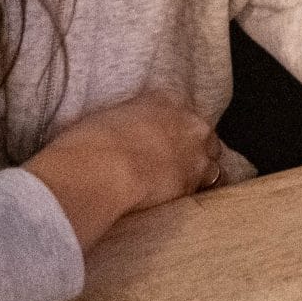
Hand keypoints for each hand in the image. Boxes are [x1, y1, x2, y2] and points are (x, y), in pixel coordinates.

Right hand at [22, 90, 224, 251]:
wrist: (101, 171)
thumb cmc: (88, 143)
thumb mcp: (104, 119)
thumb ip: (125, 123)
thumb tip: (117, 137)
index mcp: (163, 99)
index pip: (179, 111)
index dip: (172, 130)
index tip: (162, 143)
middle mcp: (187, 120)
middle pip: (202, 134)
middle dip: (192, 148)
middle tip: (171, 166)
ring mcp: (197, 151)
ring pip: (212, 160)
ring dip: (200, 172)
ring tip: (177, 187)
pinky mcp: (196, 182)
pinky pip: (209, 187)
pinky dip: (199, 193)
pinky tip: (184, 201)